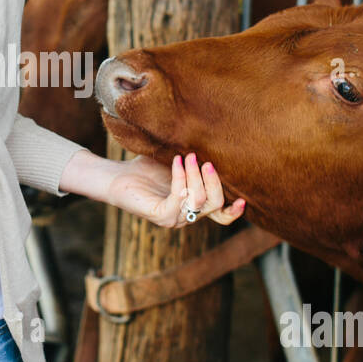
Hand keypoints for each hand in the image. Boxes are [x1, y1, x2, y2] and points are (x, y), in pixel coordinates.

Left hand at [105, 151, 245, 228]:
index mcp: (194, 205)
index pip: (221, 216)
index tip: (245, 199)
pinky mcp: (160, 215)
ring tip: (186, 155)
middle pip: (216, 205)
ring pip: (199, 201)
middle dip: (214, 181)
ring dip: (195, 175)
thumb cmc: (147, 167)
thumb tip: (217, 144)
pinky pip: (180, 198)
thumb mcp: (178, 162)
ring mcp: (174, 218)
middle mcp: (187, 215)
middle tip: (206, 160)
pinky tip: (175, 162)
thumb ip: (197, 161)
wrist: (117, 175)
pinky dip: (180, 177)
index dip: (235, 211)